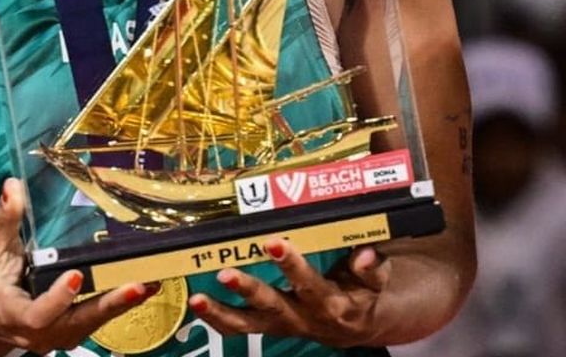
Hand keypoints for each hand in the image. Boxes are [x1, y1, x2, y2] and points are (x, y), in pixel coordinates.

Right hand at [0, 178, 154, 352]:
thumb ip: (5, 220)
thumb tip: (13, 186)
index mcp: (17, 314)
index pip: (39, 313)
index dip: (58, 297)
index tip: (76, 275)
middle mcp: (42, 333)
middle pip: (79, 321)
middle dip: (110, 304)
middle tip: (137, 285)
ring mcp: (62, 336)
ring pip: (95, 322)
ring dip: (122, 304)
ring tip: (149, 282)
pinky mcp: (76, 332)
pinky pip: (100, 320)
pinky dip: (121, 304)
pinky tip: (144, 287)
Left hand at [189, 238, 388, 346]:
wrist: (355, 326)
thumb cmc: (359, 293)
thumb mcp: (374, 282)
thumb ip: (371, 268)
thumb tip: (365, 253)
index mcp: (331, 303)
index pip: (309, 283)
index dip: (291, 264)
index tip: (272, 242)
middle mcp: (302, 317)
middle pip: (272, 305)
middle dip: (248, 289)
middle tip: (225, 273)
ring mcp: (280, 324)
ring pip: (247, 324)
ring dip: (220, 312)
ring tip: (198, 299)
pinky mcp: (265, 327)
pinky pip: (236, 329)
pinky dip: (215, 319)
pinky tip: (196, 304)